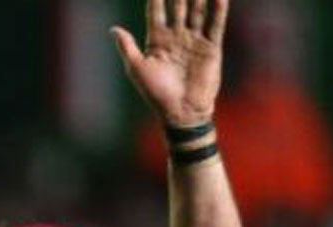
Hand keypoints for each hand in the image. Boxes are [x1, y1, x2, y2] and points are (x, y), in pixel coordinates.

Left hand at [112, 0, 226, 127]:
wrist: (181, 111)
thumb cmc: (155, 93)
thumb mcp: (137, 69)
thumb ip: (127, 47)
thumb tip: (113, 29)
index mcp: (157, 40)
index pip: (156, 12)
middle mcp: (176, 37)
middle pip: (179, 7)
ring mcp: (194, 40)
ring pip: (198, 11)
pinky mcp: (211, 47)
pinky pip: (215, 24)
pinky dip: (218, 10)